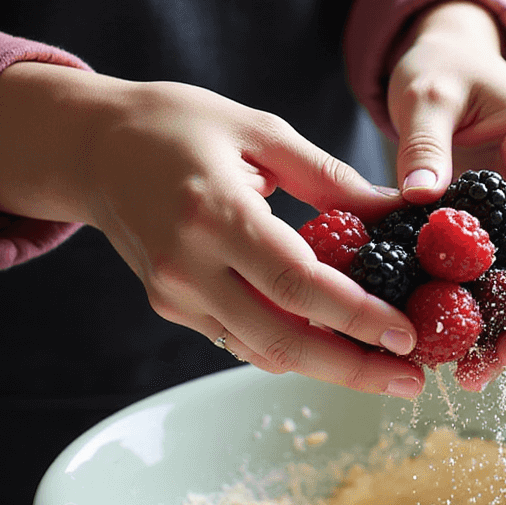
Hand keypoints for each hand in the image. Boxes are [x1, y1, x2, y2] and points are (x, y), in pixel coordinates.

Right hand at [0, 65, 424, 396]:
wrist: (93, 147)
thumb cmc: (179, 125)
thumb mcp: (260, 131)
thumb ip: (331, 178)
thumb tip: (400, 210)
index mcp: (214, 212)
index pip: (296, 283)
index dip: (357, 318)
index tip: (407, 336)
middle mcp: (188, 265)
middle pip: (282, 340)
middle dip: (354, 368)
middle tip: (412, 379)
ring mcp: (175, 294)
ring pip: (263, 352)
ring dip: (328, 367)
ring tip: (387, 367)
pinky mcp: (171, 307)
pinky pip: (242, 339)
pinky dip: (293, 346)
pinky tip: (337, 343)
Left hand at [387, 2, 505, 377]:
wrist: (442, 58)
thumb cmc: (439, 67)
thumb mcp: (425, 92)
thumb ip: (425, 141)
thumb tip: (421, 195)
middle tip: (503, 361)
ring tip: (478, 372)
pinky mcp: (499, 224)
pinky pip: (498, 272)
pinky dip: (483, 309)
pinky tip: (460, 348)